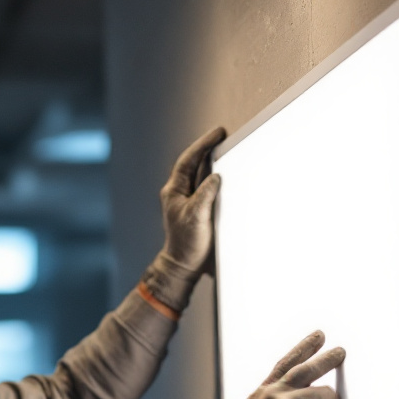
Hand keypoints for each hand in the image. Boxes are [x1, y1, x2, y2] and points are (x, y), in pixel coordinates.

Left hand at [160, 127, 225, 274]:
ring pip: (200, 174)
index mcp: (174, 191)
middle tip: (222, 135)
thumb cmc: (186, 243)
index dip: (202, 145)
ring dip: (212, 161)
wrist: (184, 265)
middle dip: (207, 148)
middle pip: (193, 164)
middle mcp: (179, 193)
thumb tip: (215, 177)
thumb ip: (205, 195)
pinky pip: (206, 186)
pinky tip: (225, 173)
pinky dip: (215, 177)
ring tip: (225, 148)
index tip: (218, 133)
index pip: (188, 161)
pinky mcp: (197, 208)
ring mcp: (188, 200)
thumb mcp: (196, 217)